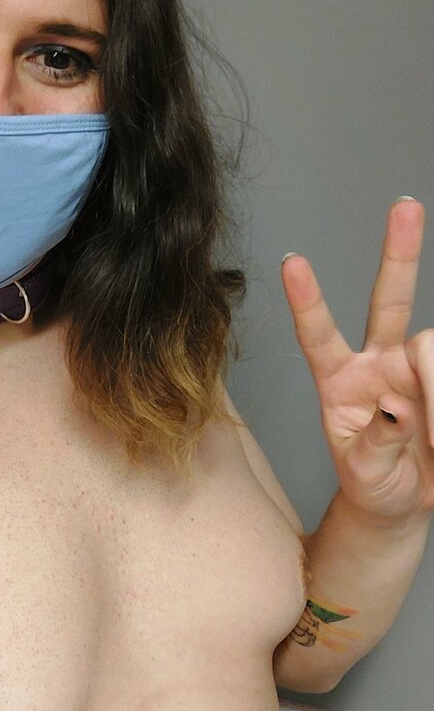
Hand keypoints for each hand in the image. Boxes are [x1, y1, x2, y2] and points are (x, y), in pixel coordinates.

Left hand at [281, 197, 433, 525]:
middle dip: (398, 252)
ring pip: (433, 346)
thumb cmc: (374, 484)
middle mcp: (376, 361)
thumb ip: (376, 442)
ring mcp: (413, 367)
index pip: (317, 335)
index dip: (307, 301)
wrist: (404, 503)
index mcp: (338, 381)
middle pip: (389, 299)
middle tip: (405, 207)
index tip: (291, 261)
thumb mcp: (364, 474)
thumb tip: (395, 407)